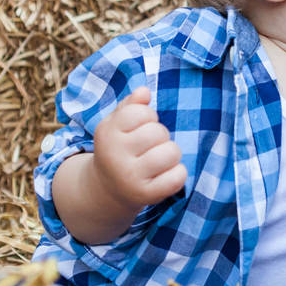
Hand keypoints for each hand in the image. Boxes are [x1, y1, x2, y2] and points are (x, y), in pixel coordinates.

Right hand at [91, 86, 186, 211]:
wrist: (108, 189)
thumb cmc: (119, 148)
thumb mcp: (117, 124)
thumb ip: (131, 105)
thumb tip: (145, 90)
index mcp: (107, 133)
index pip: (141, 112)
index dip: (148, 116)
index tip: (140, 126)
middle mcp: (115, 156)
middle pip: (158, 132)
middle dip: (160, 136)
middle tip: (150, 146)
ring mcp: (130, 177)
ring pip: (171, 152)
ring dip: (171, 154)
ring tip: (159, 160)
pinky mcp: (146, 195)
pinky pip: (178, 177)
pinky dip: (178, 173)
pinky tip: (165, 174)